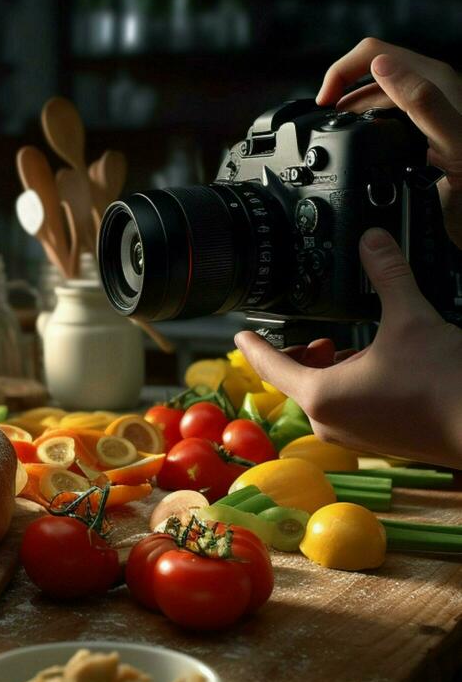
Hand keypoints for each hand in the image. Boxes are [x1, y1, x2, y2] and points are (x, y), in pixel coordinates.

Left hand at [235, 229, 461, 467]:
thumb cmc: (444, 384)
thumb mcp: (411, 318)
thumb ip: (387, 275)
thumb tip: (373, 240)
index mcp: (321, 396)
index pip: (270, 366)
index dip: (254, 346)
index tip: (240, 335)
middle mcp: (327, 423)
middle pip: (298, 379)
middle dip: (308, 352)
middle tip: (328, 335)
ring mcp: (349, 436)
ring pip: (324, 393)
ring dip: (334, 368)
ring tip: (361, 348)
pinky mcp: (373, 441)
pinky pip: (346, 408)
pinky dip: (352, 385)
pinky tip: (380, 369)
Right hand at [317, 38, 461, 246]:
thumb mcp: (451, 140)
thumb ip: (420, 100)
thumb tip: (380, 66)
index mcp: (434, 79)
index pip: (372, 54)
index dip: (340, 74)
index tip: (324, 107)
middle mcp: (429, 86)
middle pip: (369, 69)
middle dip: (341, 90)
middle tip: (326, 121)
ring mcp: (425, 106)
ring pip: (375, 92)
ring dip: (350, 107)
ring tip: (337, 131)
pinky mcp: (420, 125)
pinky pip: (384, 112)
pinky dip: (364, 122)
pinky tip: (360, 143)